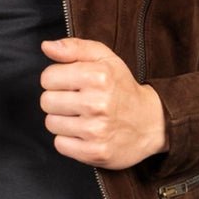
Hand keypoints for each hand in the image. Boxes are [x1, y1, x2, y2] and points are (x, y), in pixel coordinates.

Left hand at [39, 37, 166, 169]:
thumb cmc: (122, 88)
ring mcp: (96, 130)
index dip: (57, 79)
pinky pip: (60, 144)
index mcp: (99, 76)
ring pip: (51, 123)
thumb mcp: (105, 59)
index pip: (48, 77)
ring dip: (63, 120)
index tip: (73, 84)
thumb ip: (74, 48)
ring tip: (83, 118)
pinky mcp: (94, 152)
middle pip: (46, 101)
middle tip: (78, 102)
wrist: (151, 123)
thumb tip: (46, 46)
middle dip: (58, 100)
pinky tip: (85, 134)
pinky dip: (69, 140)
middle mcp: (97, 103)